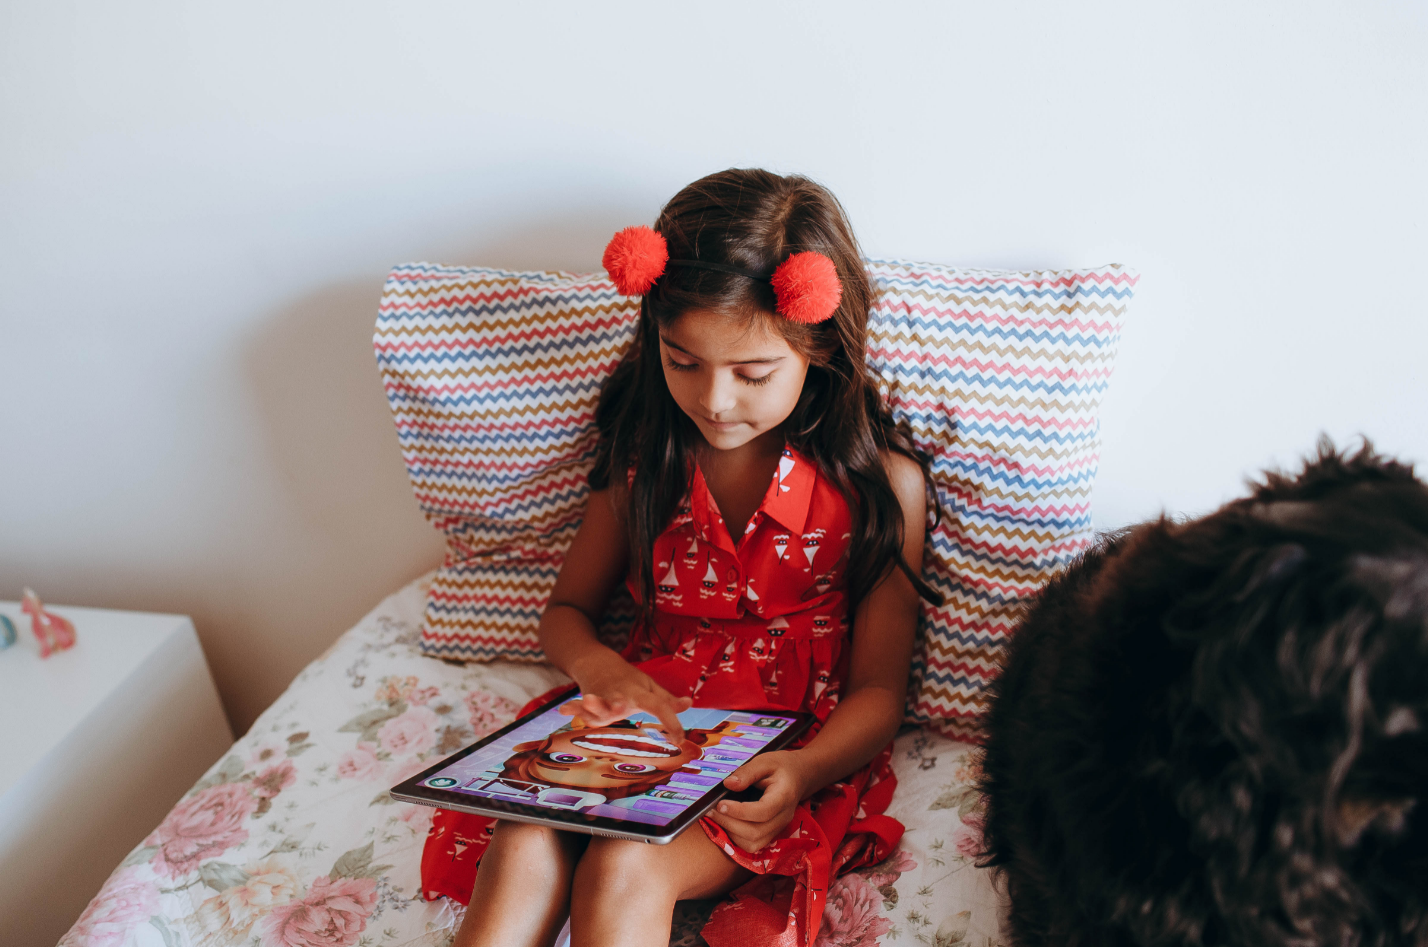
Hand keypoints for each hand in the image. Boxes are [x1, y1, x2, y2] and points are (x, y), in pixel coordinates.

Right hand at [559, 649, 691, 739]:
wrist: (597, 662)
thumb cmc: (627, 678)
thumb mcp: (648, 686)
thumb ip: (666, 700)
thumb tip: (689, 704)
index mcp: (640, 694)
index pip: (658, 706)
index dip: (670, 722)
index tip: (680, 740)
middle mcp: (620, 697)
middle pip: (621, 704)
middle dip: (619, 706)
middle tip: (620, 707)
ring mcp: (602, 700)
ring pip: (598, 707)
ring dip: (593, 706)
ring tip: (587, 699)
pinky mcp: (586, 702)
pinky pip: (579, 707)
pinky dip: (571, 708)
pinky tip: (563, 710)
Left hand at [707, 750, 809, 852]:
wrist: (799, 776)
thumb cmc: (781, 767)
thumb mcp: (765, 761)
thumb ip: (747, 772)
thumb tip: (727, 784)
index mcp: (784, 797)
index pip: (763, 812)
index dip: (739, 811)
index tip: (720, 804)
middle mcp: (783, 817)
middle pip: (756, 832)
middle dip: (729, 823)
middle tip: (711, 810)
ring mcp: (778, 828)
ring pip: (753, 843)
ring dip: (731, 833)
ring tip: (716, 817)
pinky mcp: (772, 833)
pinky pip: (753, 844)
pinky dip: (736, 837)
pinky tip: (726, 823)